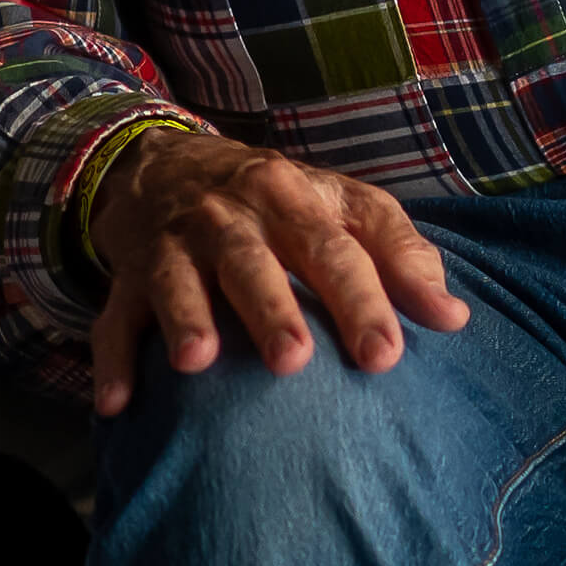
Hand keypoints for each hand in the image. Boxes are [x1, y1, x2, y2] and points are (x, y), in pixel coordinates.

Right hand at [86, 130, 469, 416]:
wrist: (166, 160)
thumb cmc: (276, 200)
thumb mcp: (339, 205)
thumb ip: (398, 253)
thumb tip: (454, 317)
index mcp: (289, 197)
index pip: (331, 246)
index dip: (360, 298)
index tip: (386, 355)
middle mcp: (227, 217)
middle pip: (249, 259)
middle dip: (269, 307)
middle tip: (293, 361)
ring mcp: (173, 245)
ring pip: (177, 279)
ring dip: (186, 317)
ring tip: (197, 363)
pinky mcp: (130, 277)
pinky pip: (114, 318)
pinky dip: (111, 359)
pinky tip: (117, 405)